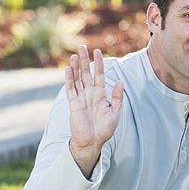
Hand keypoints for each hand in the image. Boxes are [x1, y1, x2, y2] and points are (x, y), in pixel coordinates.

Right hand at [65, 46, 123, 175]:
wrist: (92, 142)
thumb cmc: (104, 130)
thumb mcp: (115, 113)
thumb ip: (117, 98)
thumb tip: (120, 82)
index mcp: (100, 95)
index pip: (99, 75)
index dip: (98, 64)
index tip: (97, 51)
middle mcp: (89, 94)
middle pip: (86, 74)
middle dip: (84, 61)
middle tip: (82, 47)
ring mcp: (80, 98)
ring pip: (77, 79)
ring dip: (75, 68)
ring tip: (74, 55)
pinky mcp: (73, 104)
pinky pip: (71, 89)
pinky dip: (69, 80)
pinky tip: (68, 70)